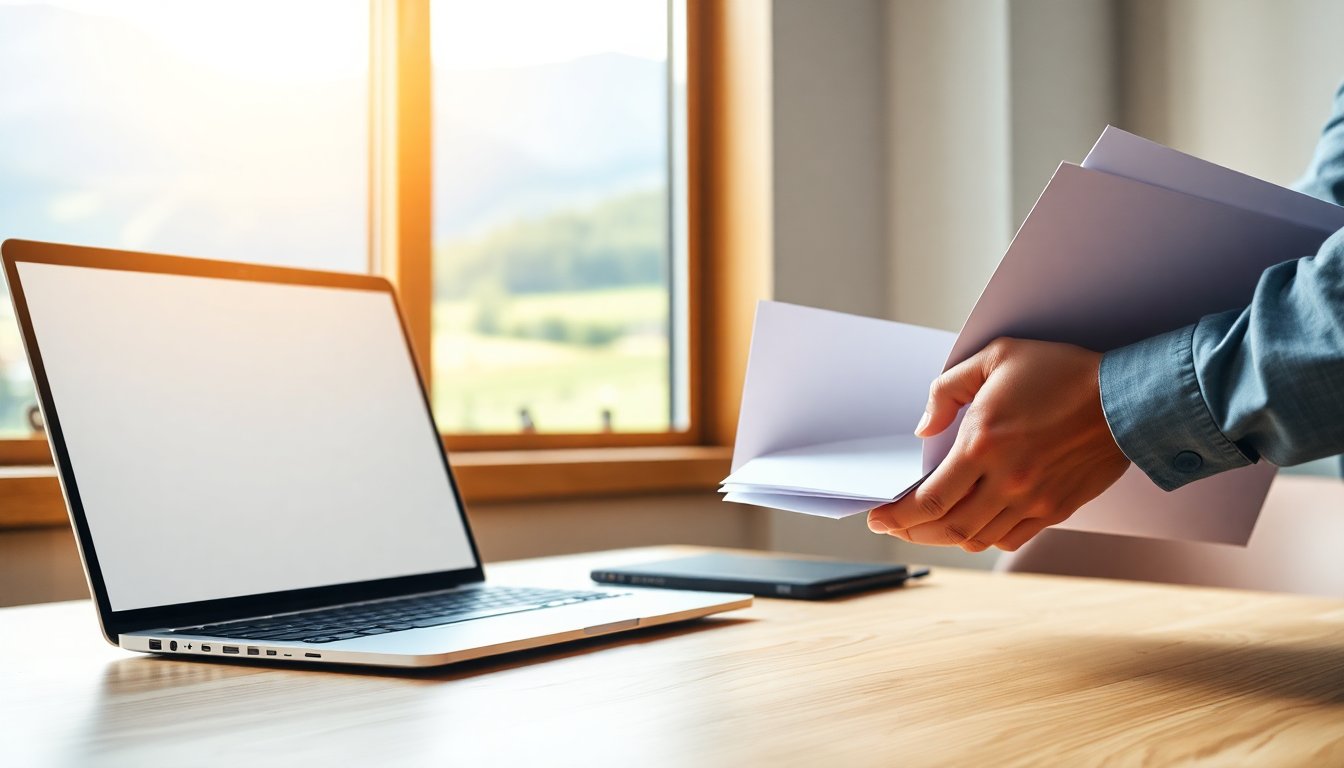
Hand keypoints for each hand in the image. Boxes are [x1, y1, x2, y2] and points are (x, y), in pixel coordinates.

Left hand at [867, 338, 1129, 551]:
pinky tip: (970, 525)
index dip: (897, 516)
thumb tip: (924, 428)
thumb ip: (948, 390)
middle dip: (912, 531)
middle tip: (895, 526)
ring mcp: (1032, 500)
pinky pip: (1008, 539)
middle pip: (946, 527)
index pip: (929, 500)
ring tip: (926, 527)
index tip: (879, 517)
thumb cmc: (1061, 373)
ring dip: (944, 537)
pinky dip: (983, 538)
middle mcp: (1005, 481)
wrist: (1127, 398)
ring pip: (975, 538)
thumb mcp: (996, 358)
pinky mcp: (1055, 509)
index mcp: (983, 445)